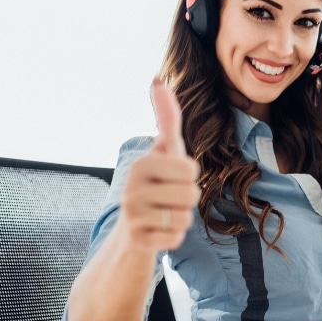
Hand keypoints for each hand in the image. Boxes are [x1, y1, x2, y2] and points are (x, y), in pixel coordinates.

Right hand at [119, 79, 199, 253]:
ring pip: (186, 218)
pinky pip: (177, 239)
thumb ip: (167, 118)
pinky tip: (157, 232)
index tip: (170, 177)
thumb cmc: (156, 183)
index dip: (188, 176)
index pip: (190, 169)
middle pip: (191, 195)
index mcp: (141, 163)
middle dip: (187, 199)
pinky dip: (173, 237)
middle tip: (168, 199)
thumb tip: (157, 79)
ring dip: (181, 219)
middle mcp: (131, 188)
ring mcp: (131, 216)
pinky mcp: (137, 241)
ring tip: (163, 214)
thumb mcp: (164, 150)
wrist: (130, 231)